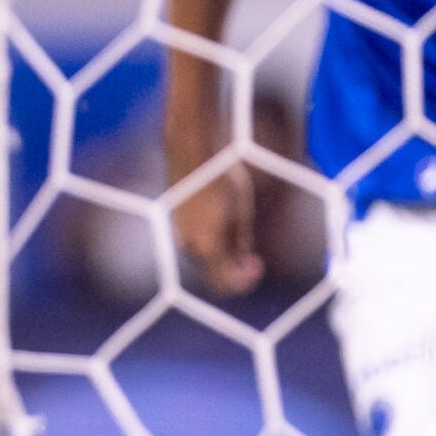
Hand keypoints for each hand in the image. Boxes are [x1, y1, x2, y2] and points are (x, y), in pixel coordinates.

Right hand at [171, 159, 262, 297]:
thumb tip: (242, 256)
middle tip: (253, 257)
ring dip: (223, 257)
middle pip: (214, 274)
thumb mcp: (241, 212)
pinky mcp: (178, 223)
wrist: (193, 151)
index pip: (226, 284)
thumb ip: (240, 240)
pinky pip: (196, 244)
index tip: (258, 263)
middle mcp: (190, 247)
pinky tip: (224, 225)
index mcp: (208, 247)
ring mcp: (181, 235)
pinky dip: (212, 244)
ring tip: (240, 237)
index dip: (246, 280)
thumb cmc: (222, 179)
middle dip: (234, 270)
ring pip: (205, 260)